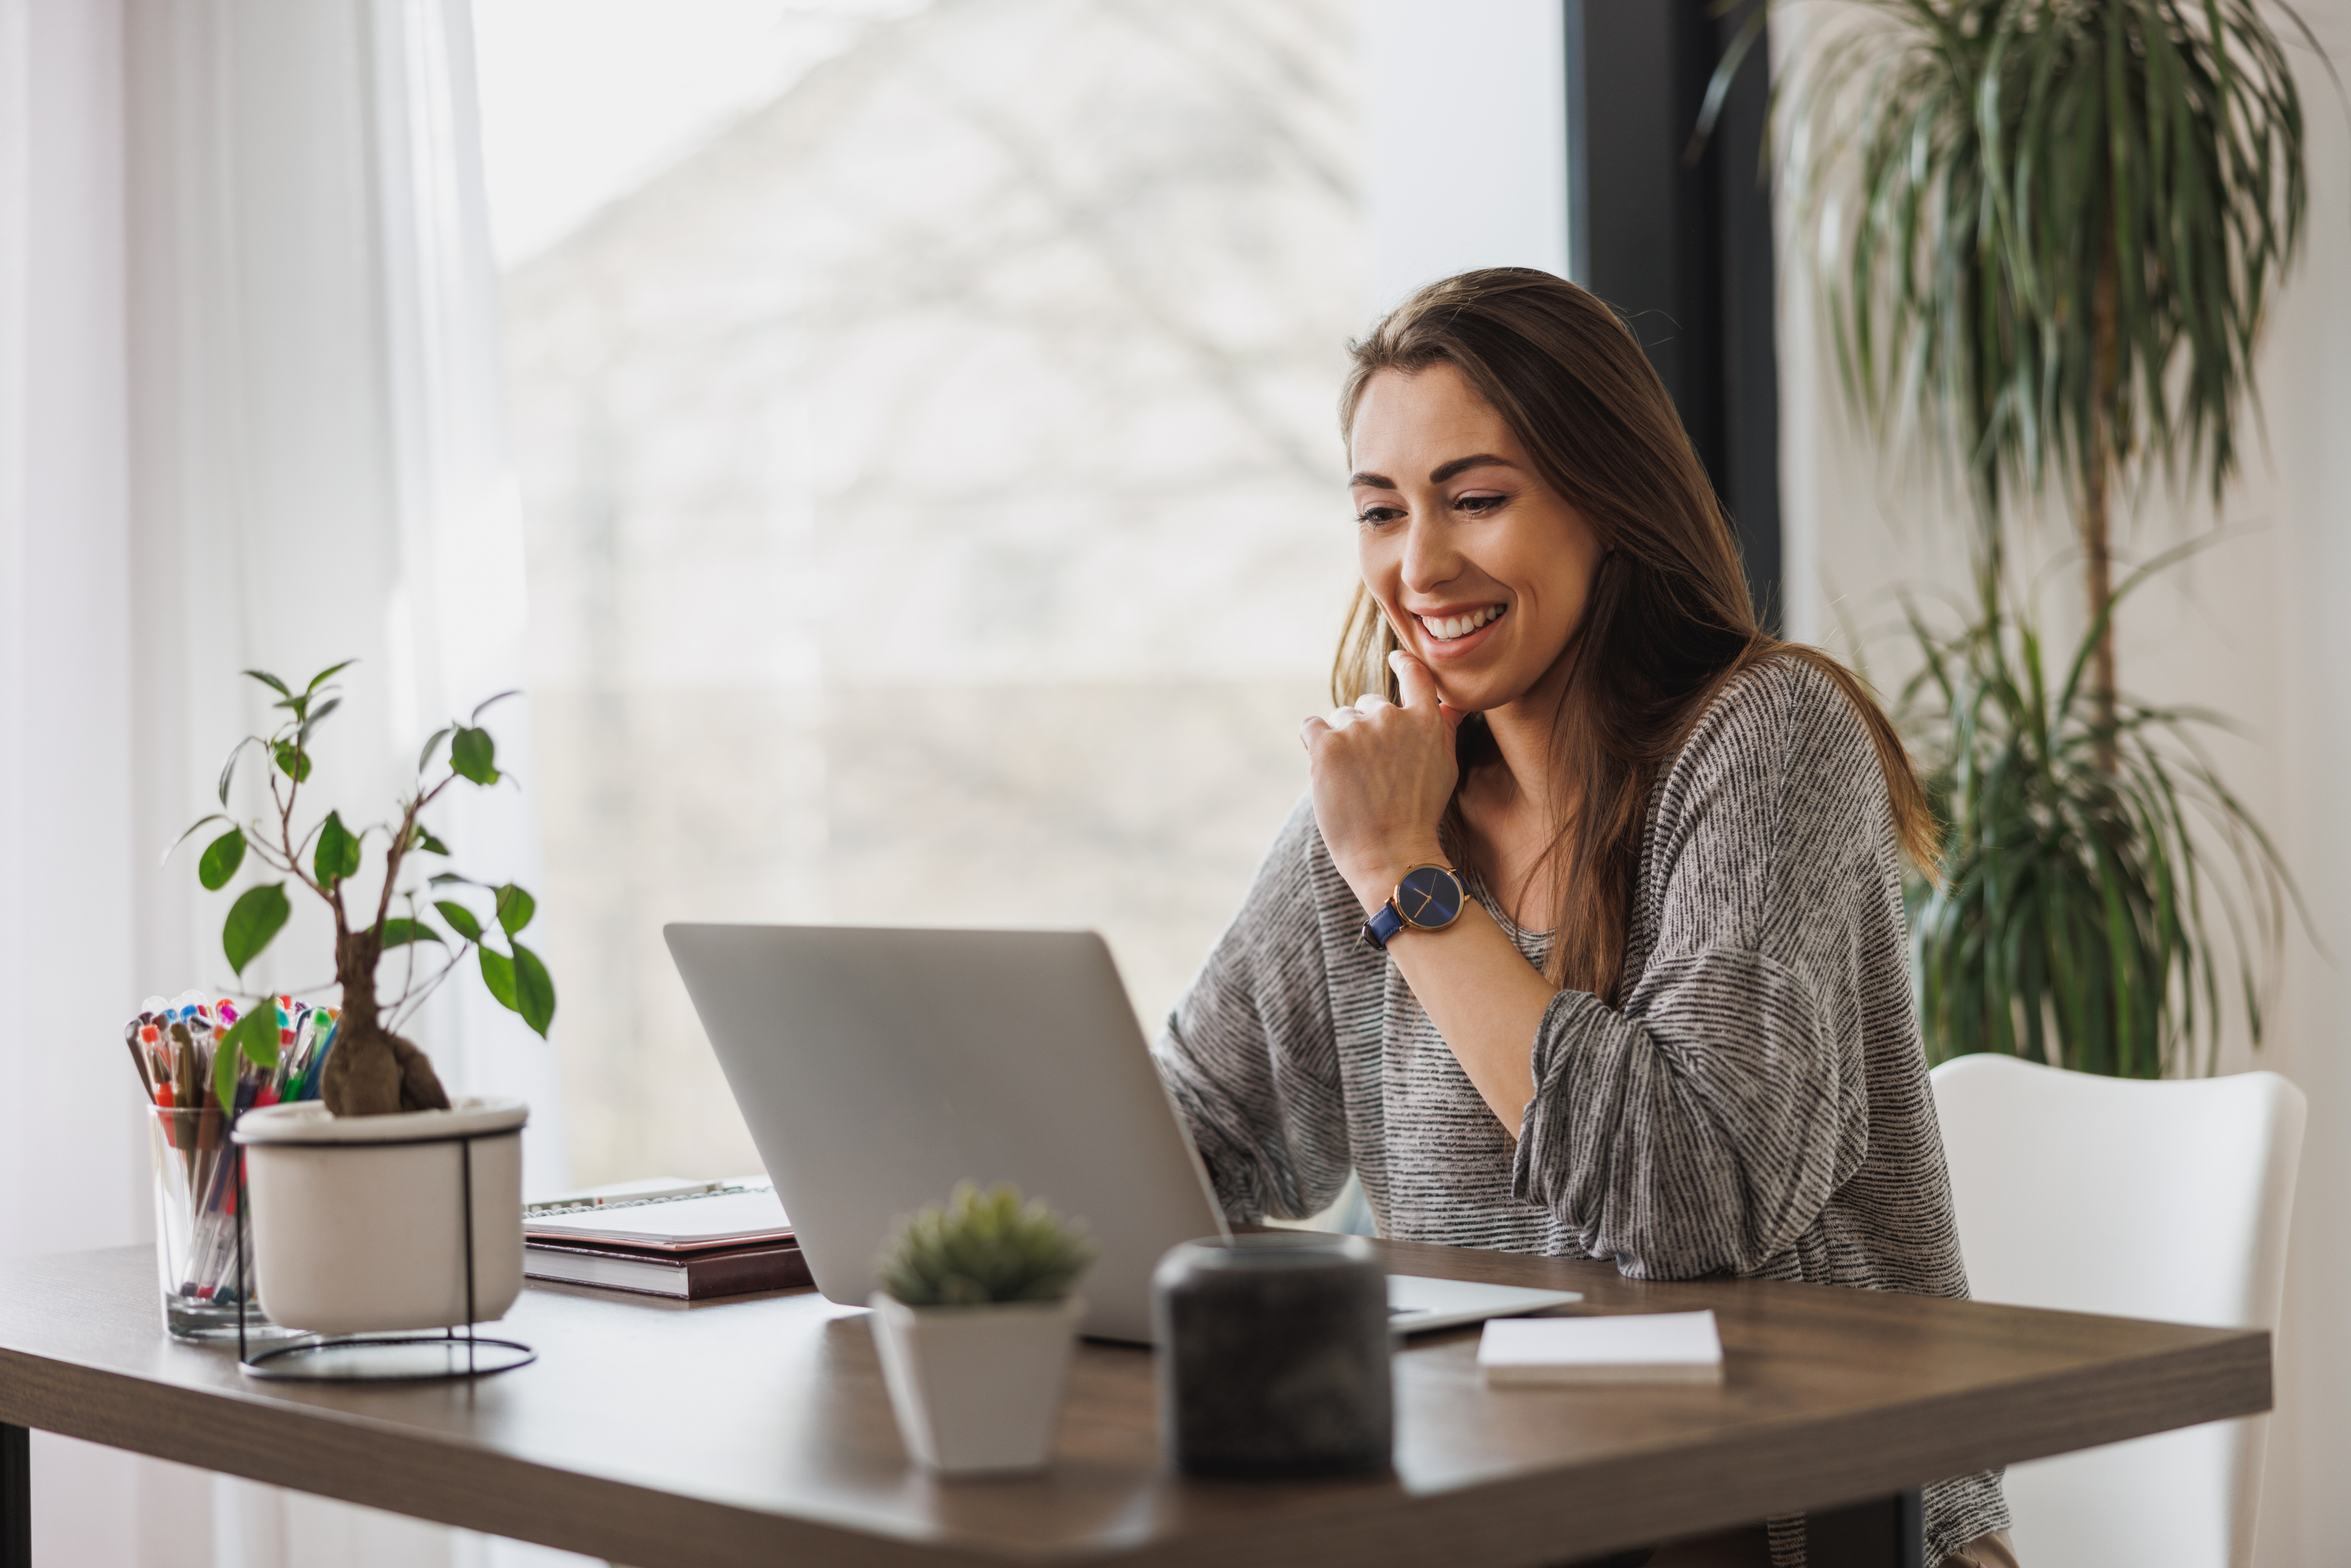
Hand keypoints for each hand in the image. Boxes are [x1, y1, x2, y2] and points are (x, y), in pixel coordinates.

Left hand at [1301, 650, 1464, 913]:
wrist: (1391, 853)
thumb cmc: (1419, 815)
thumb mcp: (1445, 767)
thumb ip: (1444, 728)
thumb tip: (1453, 702)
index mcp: (1426, 720)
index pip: (1415, 674)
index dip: (1403, 664)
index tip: (1396, 659)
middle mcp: (1393, 717)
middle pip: (1368, 703)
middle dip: (1365, 728)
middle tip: (1372, 770)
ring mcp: (1358, 729)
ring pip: (1339, 718)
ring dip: (1341, 740)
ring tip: (1353, 780)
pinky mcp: (1327, 745)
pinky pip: (1311, 726)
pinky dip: (1314, 744)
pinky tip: (1327, 771)